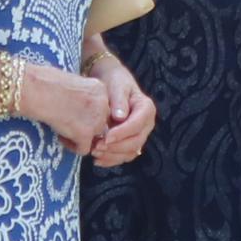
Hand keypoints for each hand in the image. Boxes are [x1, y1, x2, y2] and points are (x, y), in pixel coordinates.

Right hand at [19, 65, 115, 154]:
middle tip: (67, 123)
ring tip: (62, 130)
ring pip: (94, 137)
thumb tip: (82, 109)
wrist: (35, 89)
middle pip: (101, 123)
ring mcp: (96, 120)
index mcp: (100, 89)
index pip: (102, 108)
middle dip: (86, 125)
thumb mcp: (72, 83)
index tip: (72, 112)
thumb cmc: (45, 82)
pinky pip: (83, 149)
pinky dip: (72, 147)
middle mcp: (103, 104)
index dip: (87, 113)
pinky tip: (59, 137)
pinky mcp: (85, 134)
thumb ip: (83, 96)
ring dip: (80, 137)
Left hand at [88, 47, 156, 165]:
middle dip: (116, 147)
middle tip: (96, 147)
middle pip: (135, 142)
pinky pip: (124, 156)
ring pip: (130, 152)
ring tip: (94, 152)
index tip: (106, 137)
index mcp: (146, 109)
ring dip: (112, 156)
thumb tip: (120, 117)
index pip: (137, 125)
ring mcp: (139, 134)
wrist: (109, 81)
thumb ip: (119, 100)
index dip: (122, 134)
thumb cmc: (113, 80)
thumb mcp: (117, 85)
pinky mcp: (130, 142)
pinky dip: (111, 160)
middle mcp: (146, 124)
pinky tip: (97, 160)